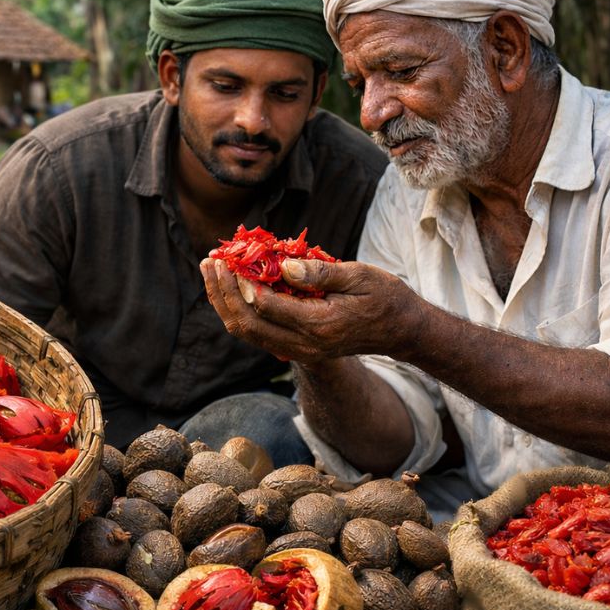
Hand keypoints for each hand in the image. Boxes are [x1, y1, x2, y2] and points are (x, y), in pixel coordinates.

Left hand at [199, 257, 425, 365]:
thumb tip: (284, 266)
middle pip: (247, 324)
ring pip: (248, 333)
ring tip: (210, 271)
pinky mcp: (296, 347)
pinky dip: (238, 310)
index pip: (267, 307)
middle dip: (222, 293)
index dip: (242, 283)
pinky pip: (257, 333)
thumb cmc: (384, 296)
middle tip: (209, 262)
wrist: (401, 330)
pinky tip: (229, 287)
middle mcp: (304, 344)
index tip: (227, 260)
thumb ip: (320, 273)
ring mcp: (299, 350)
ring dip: (223, 303)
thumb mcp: (359, 275)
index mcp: (319, 325)